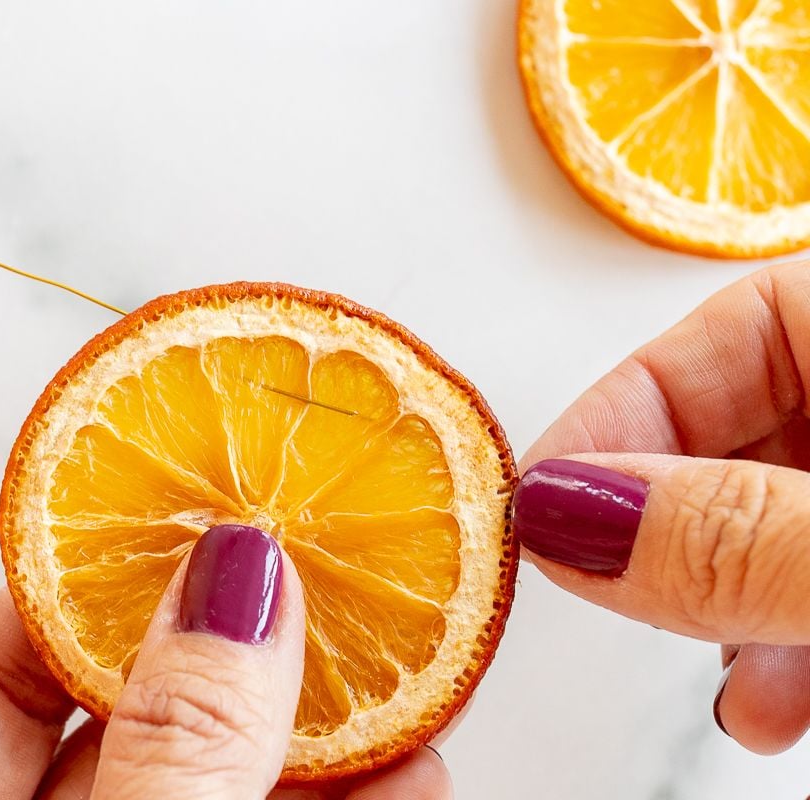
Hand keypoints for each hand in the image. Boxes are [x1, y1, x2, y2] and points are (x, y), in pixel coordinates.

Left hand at [0, 526, 451, 798]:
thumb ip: (170, 753)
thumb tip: (234, 576)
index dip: (80, 573)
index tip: (173, 505)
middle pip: (129, 717)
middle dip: (234, 640)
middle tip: (310, 549)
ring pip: (227, 783)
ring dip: (320, 719)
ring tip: (396, 627)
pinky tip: (414, 763)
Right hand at [513, 262, 809, 754]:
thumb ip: (742, 536)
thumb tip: (568, 516)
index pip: (736, 326)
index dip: (621, 410)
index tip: (541, 505)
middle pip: (747, 427)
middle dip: (666, 526)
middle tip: (613, 590)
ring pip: (782, 513)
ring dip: (722, 599)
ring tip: (717, 678)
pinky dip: (786, 631)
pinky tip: (772, 701)